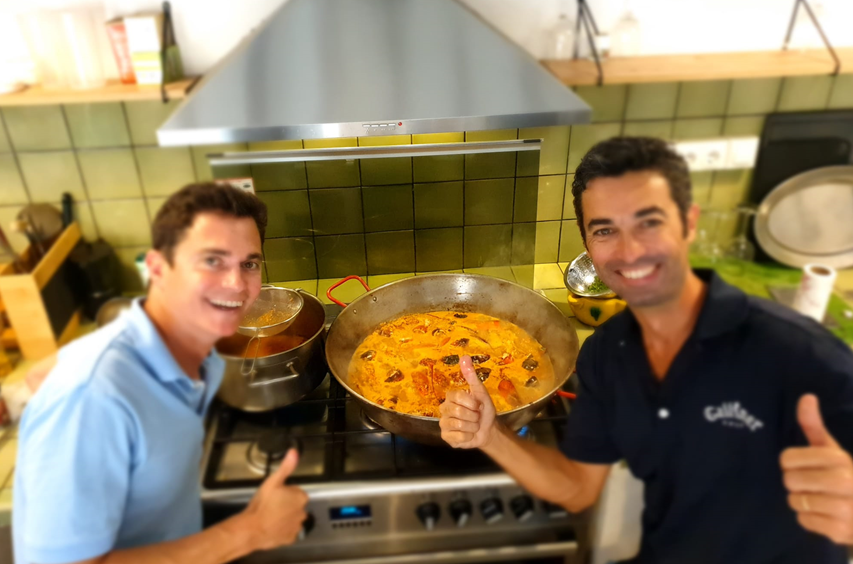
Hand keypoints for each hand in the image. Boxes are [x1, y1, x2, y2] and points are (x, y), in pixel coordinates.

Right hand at [240, 448, 308, 550]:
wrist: (252, 529)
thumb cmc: (262, 505)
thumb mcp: (273, 481)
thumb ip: (286, 467)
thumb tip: (294, 452)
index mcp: (300, 497)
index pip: (295, 492)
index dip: (284, 492)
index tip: (275, 495)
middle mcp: (303, 512)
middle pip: (295, 505)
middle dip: (286, 505)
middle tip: (271, 505)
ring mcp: (297, 527)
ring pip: (292, 519)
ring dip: (285, 517)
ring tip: (270, 516)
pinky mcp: (291, 539)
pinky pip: (288, 532)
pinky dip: (282, 530)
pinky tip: (272, 527)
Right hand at [439, 355, 497, 448]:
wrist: (488, 429)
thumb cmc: (483, 409)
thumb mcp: (480, 391)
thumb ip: (471, 375)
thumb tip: (464, 357)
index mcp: (450, 397)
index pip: (458, 396)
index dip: (472, 403)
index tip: (478, 405)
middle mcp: (443, 409)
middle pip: (458, 412)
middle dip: (474, 416)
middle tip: (476, 416)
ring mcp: (443, 424)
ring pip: (459, 425)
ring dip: (472, 427)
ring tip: (473, 425)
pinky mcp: (445, 437)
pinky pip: (458, 437)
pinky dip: (468, 437)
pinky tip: (468, 434)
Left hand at [781, 394, 852, 544]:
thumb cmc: (844, 476)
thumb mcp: (831, 450)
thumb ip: (814, 426)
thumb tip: (806, 397)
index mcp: (840, 459)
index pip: (787, 458)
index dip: (790, 463)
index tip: (803, 466)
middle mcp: (845, 481)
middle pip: (789, 480)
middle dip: (796, 483)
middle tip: (812, 485)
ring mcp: (845, 509)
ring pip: (795, 501)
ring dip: (802, 501)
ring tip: (820, 499)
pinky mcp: (840, 531)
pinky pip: (803, 520)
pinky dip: (809, 519)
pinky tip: (824, 514)